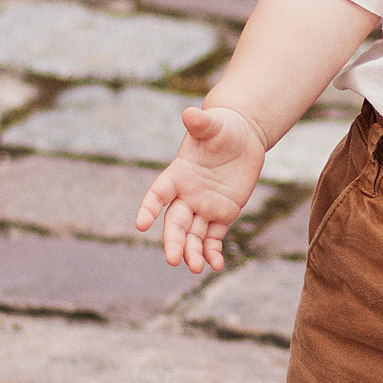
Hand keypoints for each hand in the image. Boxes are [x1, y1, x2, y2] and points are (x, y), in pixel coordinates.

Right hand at [137, 104, 266, 273]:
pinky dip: (212, 252)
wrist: (241, 137)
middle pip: (175, 223)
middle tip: (173, 259)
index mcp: (178, 175)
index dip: (149, 208)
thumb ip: (201, 124)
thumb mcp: (214, 125)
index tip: (141, 224)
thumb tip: (191, 113)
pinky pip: (213, 237)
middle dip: (173, 241)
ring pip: (193, 235)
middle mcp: (187, 195)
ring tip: (194, 268)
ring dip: (192, 252)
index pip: (158, 193)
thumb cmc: (222, 128)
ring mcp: (203, 207)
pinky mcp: (221, 215)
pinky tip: (216, 265)